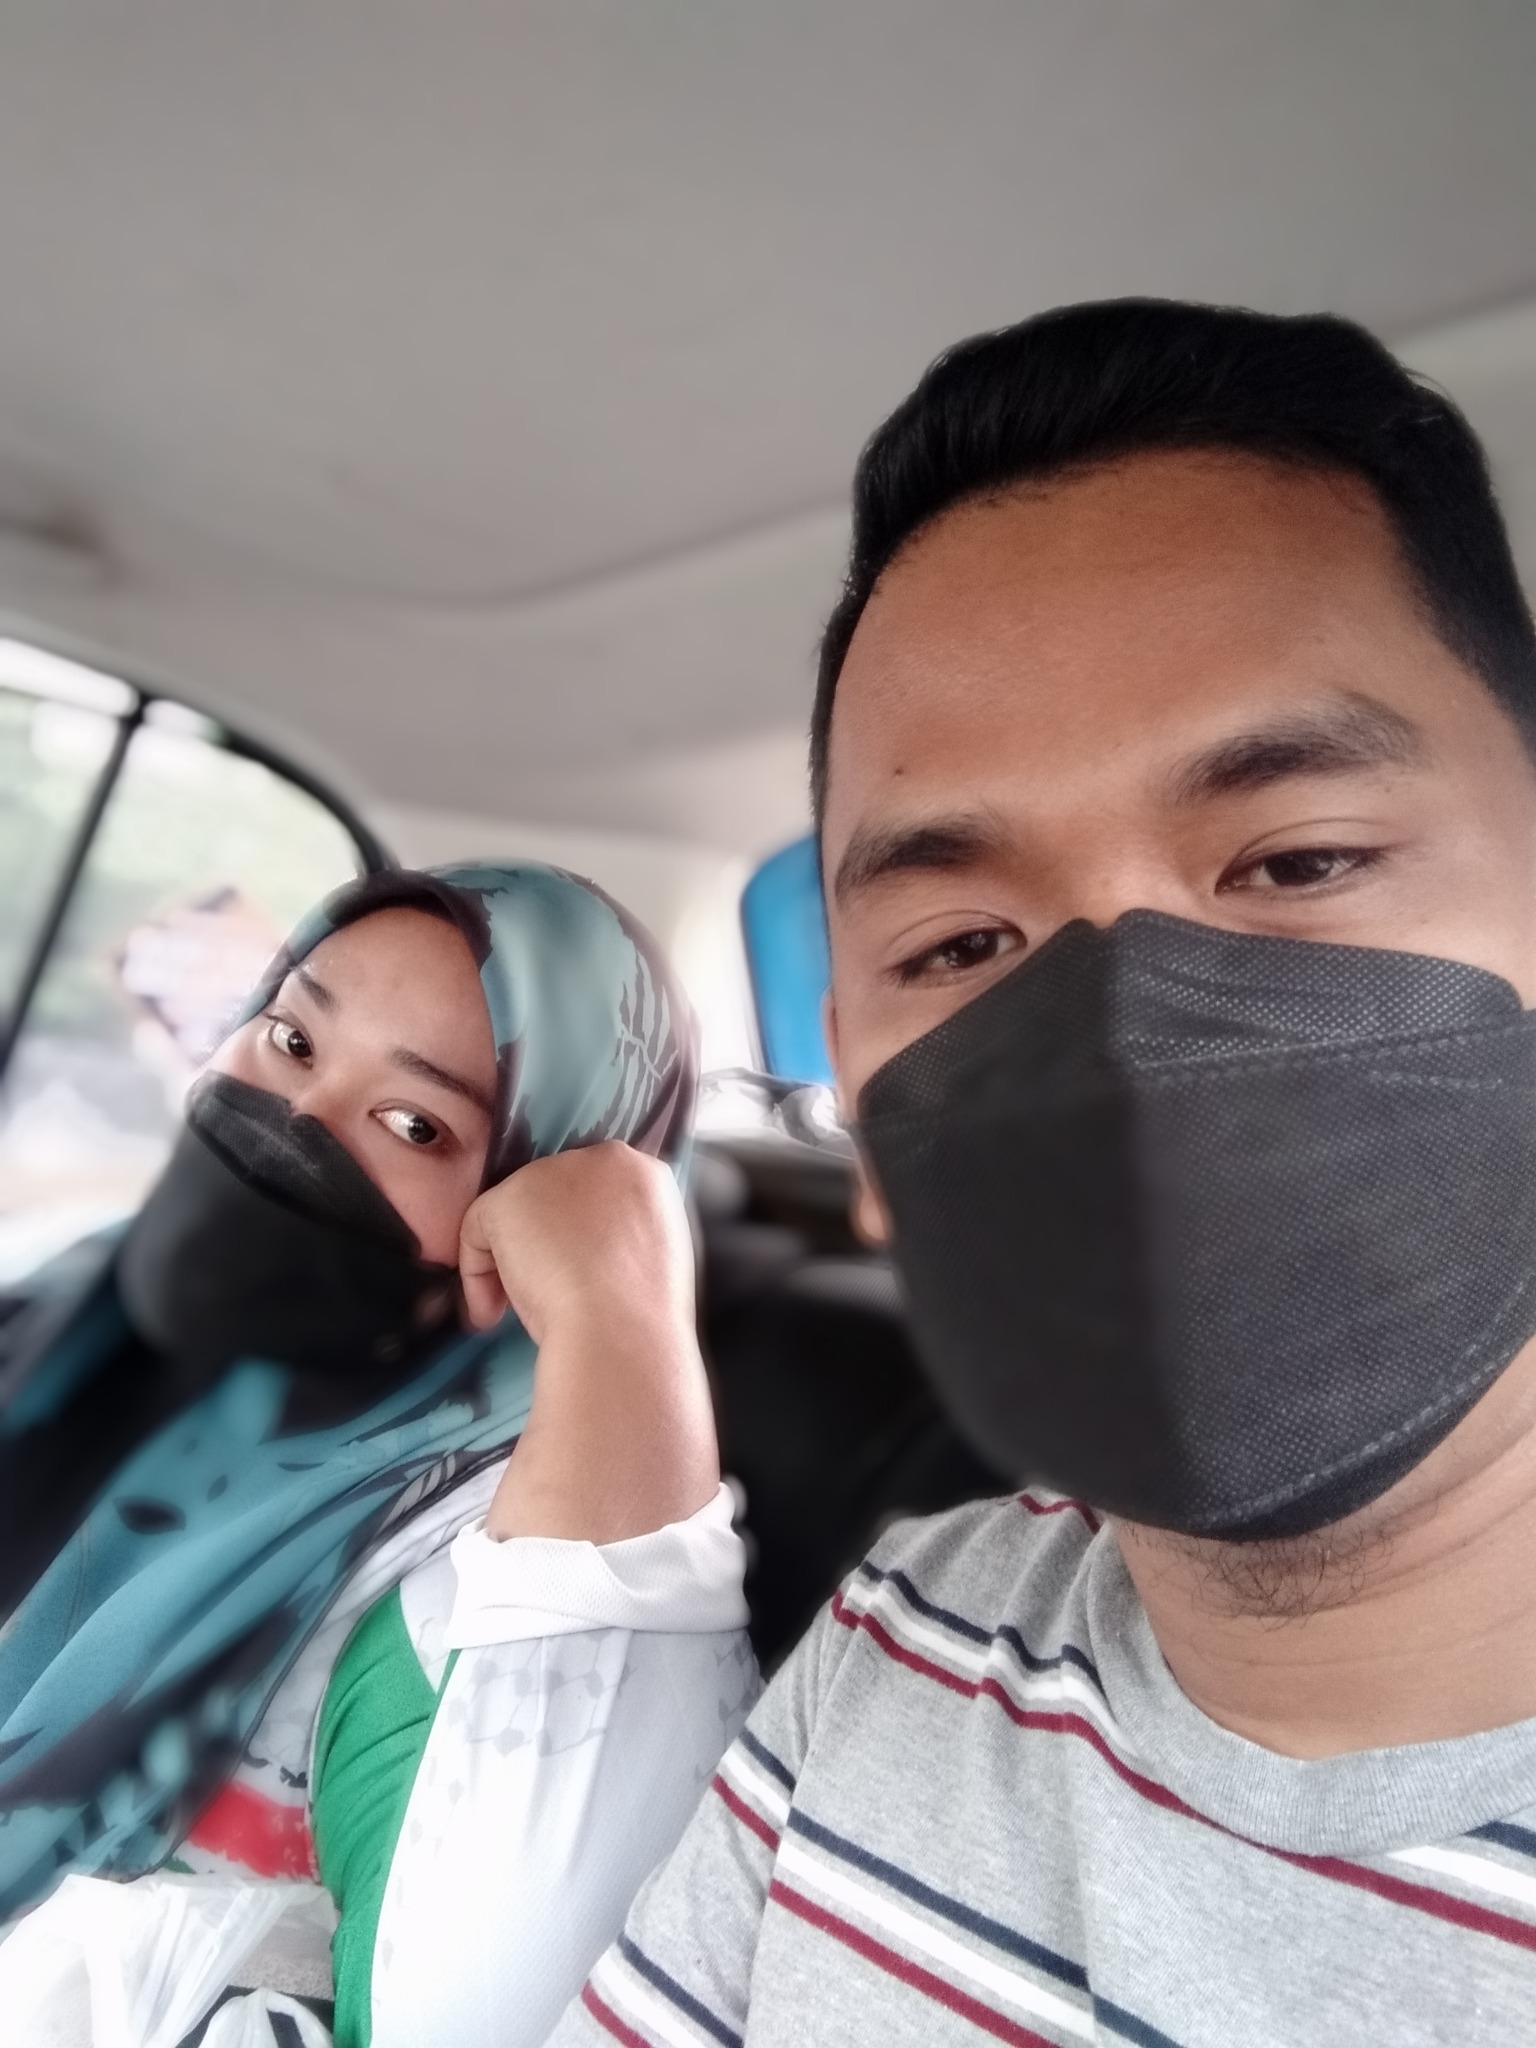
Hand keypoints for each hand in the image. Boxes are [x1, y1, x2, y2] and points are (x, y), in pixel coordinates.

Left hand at [460, 1143, 719, 1544]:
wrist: (622, 1349)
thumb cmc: (644, 1339)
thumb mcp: (648, 1283)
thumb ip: (626, 1256)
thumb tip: (602, 1282)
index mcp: (655, 1180)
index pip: (598, 1189)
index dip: (576, 1239)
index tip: (576, 1289)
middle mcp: (614, 1160)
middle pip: (550, 1194)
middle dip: (538, 1249)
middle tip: (549, 1308)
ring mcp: (565, 1173)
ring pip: (511, 1213)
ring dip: (507, 1265)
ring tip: (529, 1313)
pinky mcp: (519, 1193)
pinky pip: (477, 1227)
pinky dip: (479, 1270)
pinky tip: (501, 1310)